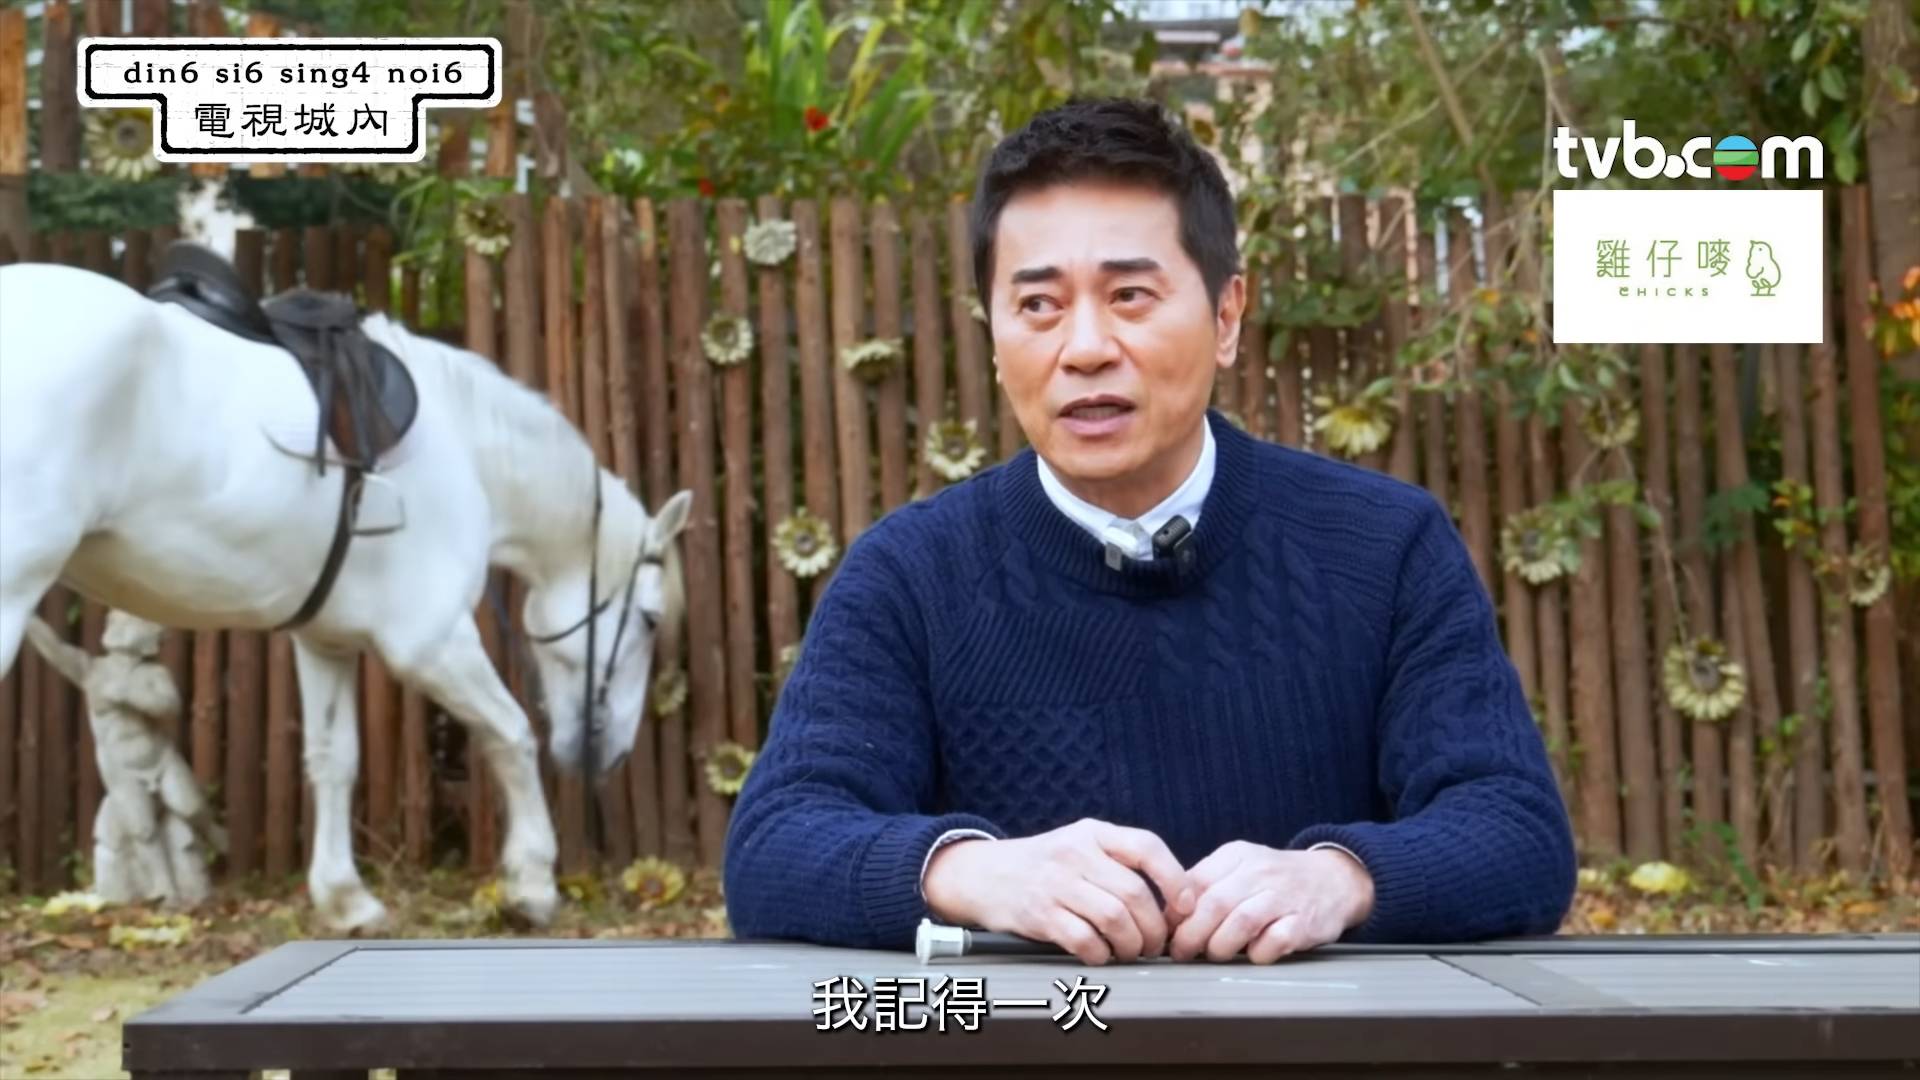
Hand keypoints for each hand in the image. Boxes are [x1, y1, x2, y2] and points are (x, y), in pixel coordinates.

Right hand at [922, 817, 1189, 965]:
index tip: (1185, 906)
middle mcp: (1074, 853)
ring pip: (1114, 918)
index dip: (1175, 878)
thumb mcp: (1079, 844)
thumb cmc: (1041, 865)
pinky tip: (1100, 957)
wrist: (980, 874)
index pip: (1146, 847)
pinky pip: (1084, 940)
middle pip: (1134, 893)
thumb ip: (1118, 862)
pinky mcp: (1039, 913)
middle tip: (1155, 944)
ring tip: (1131, 952)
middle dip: (1154, 927)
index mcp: (1092, 832)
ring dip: (1131, 944)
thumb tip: (1173, 900)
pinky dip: (1101, 955)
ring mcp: (1055, 883)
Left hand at [1166, 842, 1373, 963]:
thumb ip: (1206, 885)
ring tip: (1214, 955)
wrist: (1334, 879)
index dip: (1176, 911)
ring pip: (1241, 922)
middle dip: (1192, 935)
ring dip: (1220, 946)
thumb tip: (1167, 916)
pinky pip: (1274, 942)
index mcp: (1237, 855)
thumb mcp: (1240, 867)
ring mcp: (1284, 897)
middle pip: (1215, 904)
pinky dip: (1258, 953)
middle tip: (1183, 953)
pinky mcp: (1305, 923)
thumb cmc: (1275, 880)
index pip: (1195, 881)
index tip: (1168, 931)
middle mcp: (1260, 871)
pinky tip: (1253, 954)